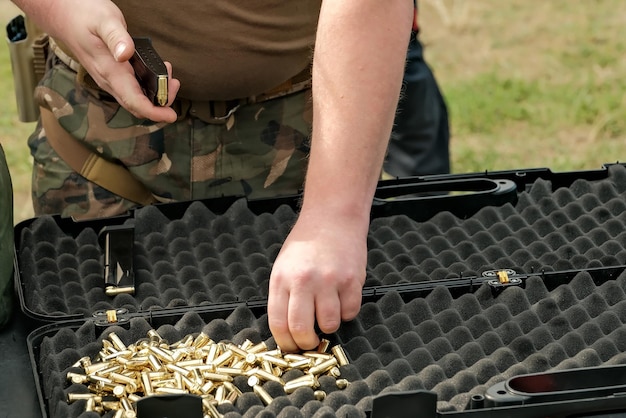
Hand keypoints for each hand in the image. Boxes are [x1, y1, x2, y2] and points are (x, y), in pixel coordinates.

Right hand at [25, 0, 179, 121]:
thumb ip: (116, 37)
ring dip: (156, 95)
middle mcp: (110, 81)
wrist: (63, 14)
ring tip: (168, 75)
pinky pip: (132, 90)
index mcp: (110, 72)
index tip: (171, 115)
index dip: (154, 113)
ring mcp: (110, 80)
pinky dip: (149, 87)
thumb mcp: (104, 20)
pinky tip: (157, 72)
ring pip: (136, 100)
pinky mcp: (113, 76)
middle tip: (174, 83)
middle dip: (161, 103)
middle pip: (138, 106)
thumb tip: (125, 54)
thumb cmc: (84, 15)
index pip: (134, 102)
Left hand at [268, 208, 366, 351]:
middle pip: (302, 329)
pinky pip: (350, 312)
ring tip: (328, 312)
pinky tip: (342, 298)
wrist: (332, 218)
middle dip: (307, 343)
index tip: (291, 348)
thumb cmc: (306, 244)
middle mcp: (304, 281)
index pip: (279, 323)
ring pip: (330, 324)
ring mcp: (329, 281)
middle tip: (311, 342)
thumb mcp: (284, 267)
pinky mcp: (351, 280)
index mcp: (282, 279)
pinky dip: (347, 312)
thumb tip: (288, 331)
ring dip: (329, 325)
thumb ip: (284, 296)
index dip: (285, 343)